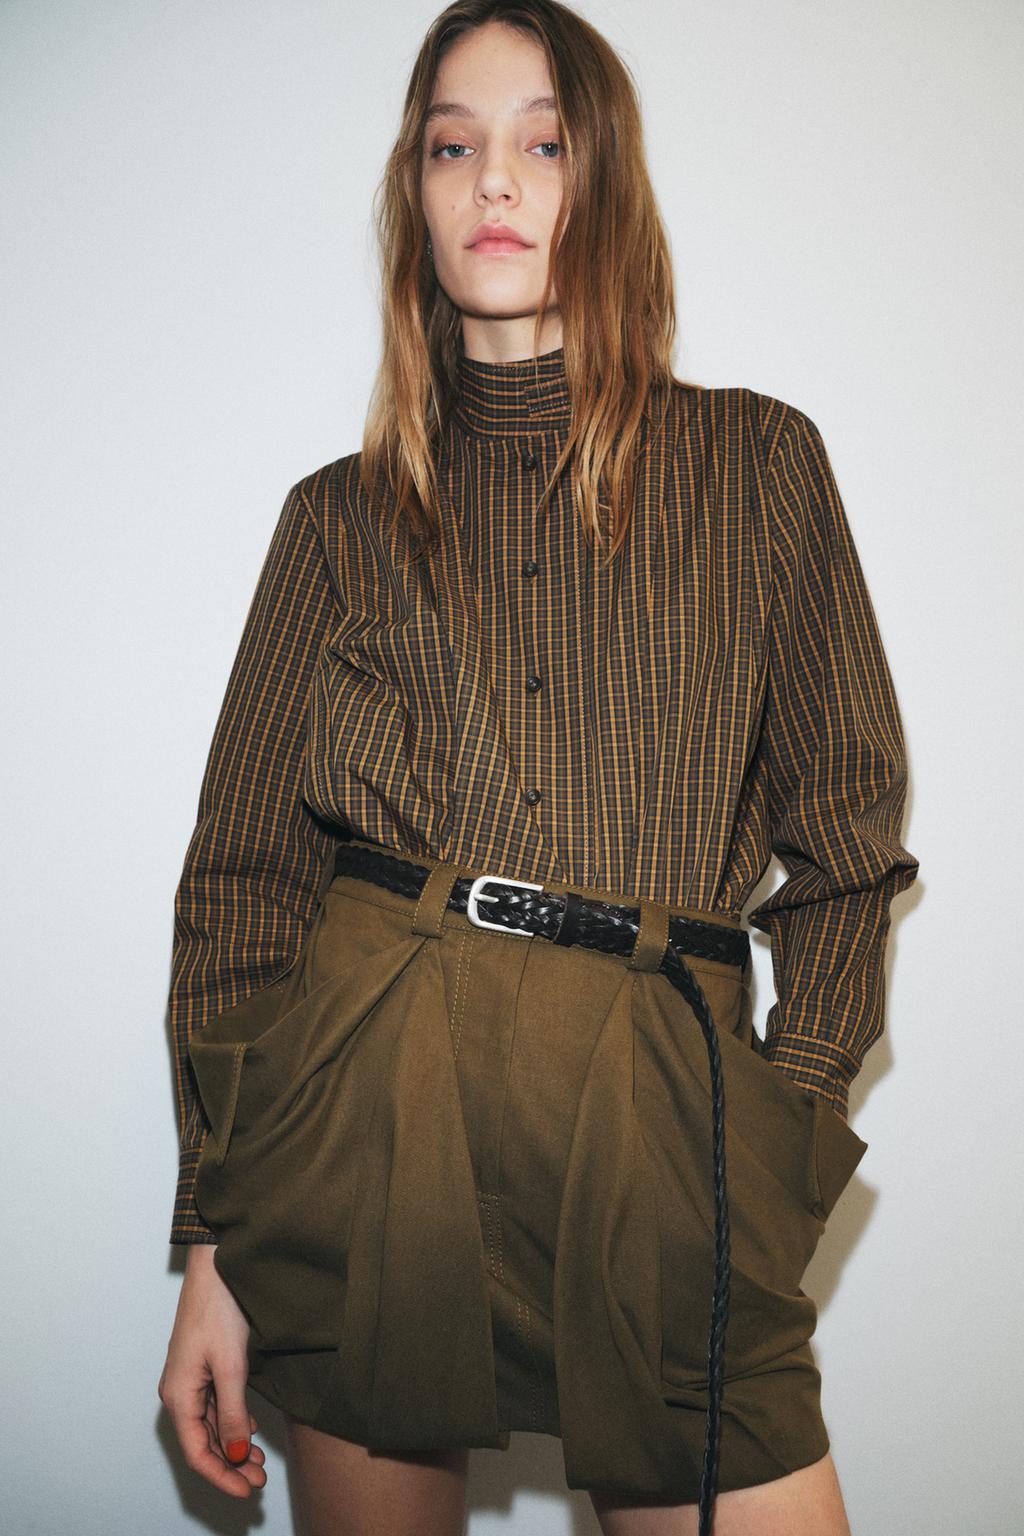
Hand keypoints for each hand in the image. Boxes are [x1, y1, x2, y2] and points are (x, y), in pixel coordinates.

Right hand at [158, 1244, 267, 1497]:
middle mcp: (179, 1390)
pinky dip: (232, 1423)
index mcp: (178, 1394)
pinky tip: (248, 1431)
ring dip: (232, 1447)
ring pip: (209, 1426)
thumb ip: (232, 1413)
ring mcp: (190, 1377)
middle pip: (203, 1442)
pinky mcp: (203, 1364)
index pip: (197, 1452)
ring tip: (257, 1463)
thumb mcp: (231, 1365)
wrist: (218, 1262)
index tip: (247, 1492)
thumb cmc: (220, 1307)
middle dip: (230, 1465)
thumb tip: (233, 1456)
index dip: (222, 1477)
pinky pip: (214, 1406)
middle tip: (259, 1481)